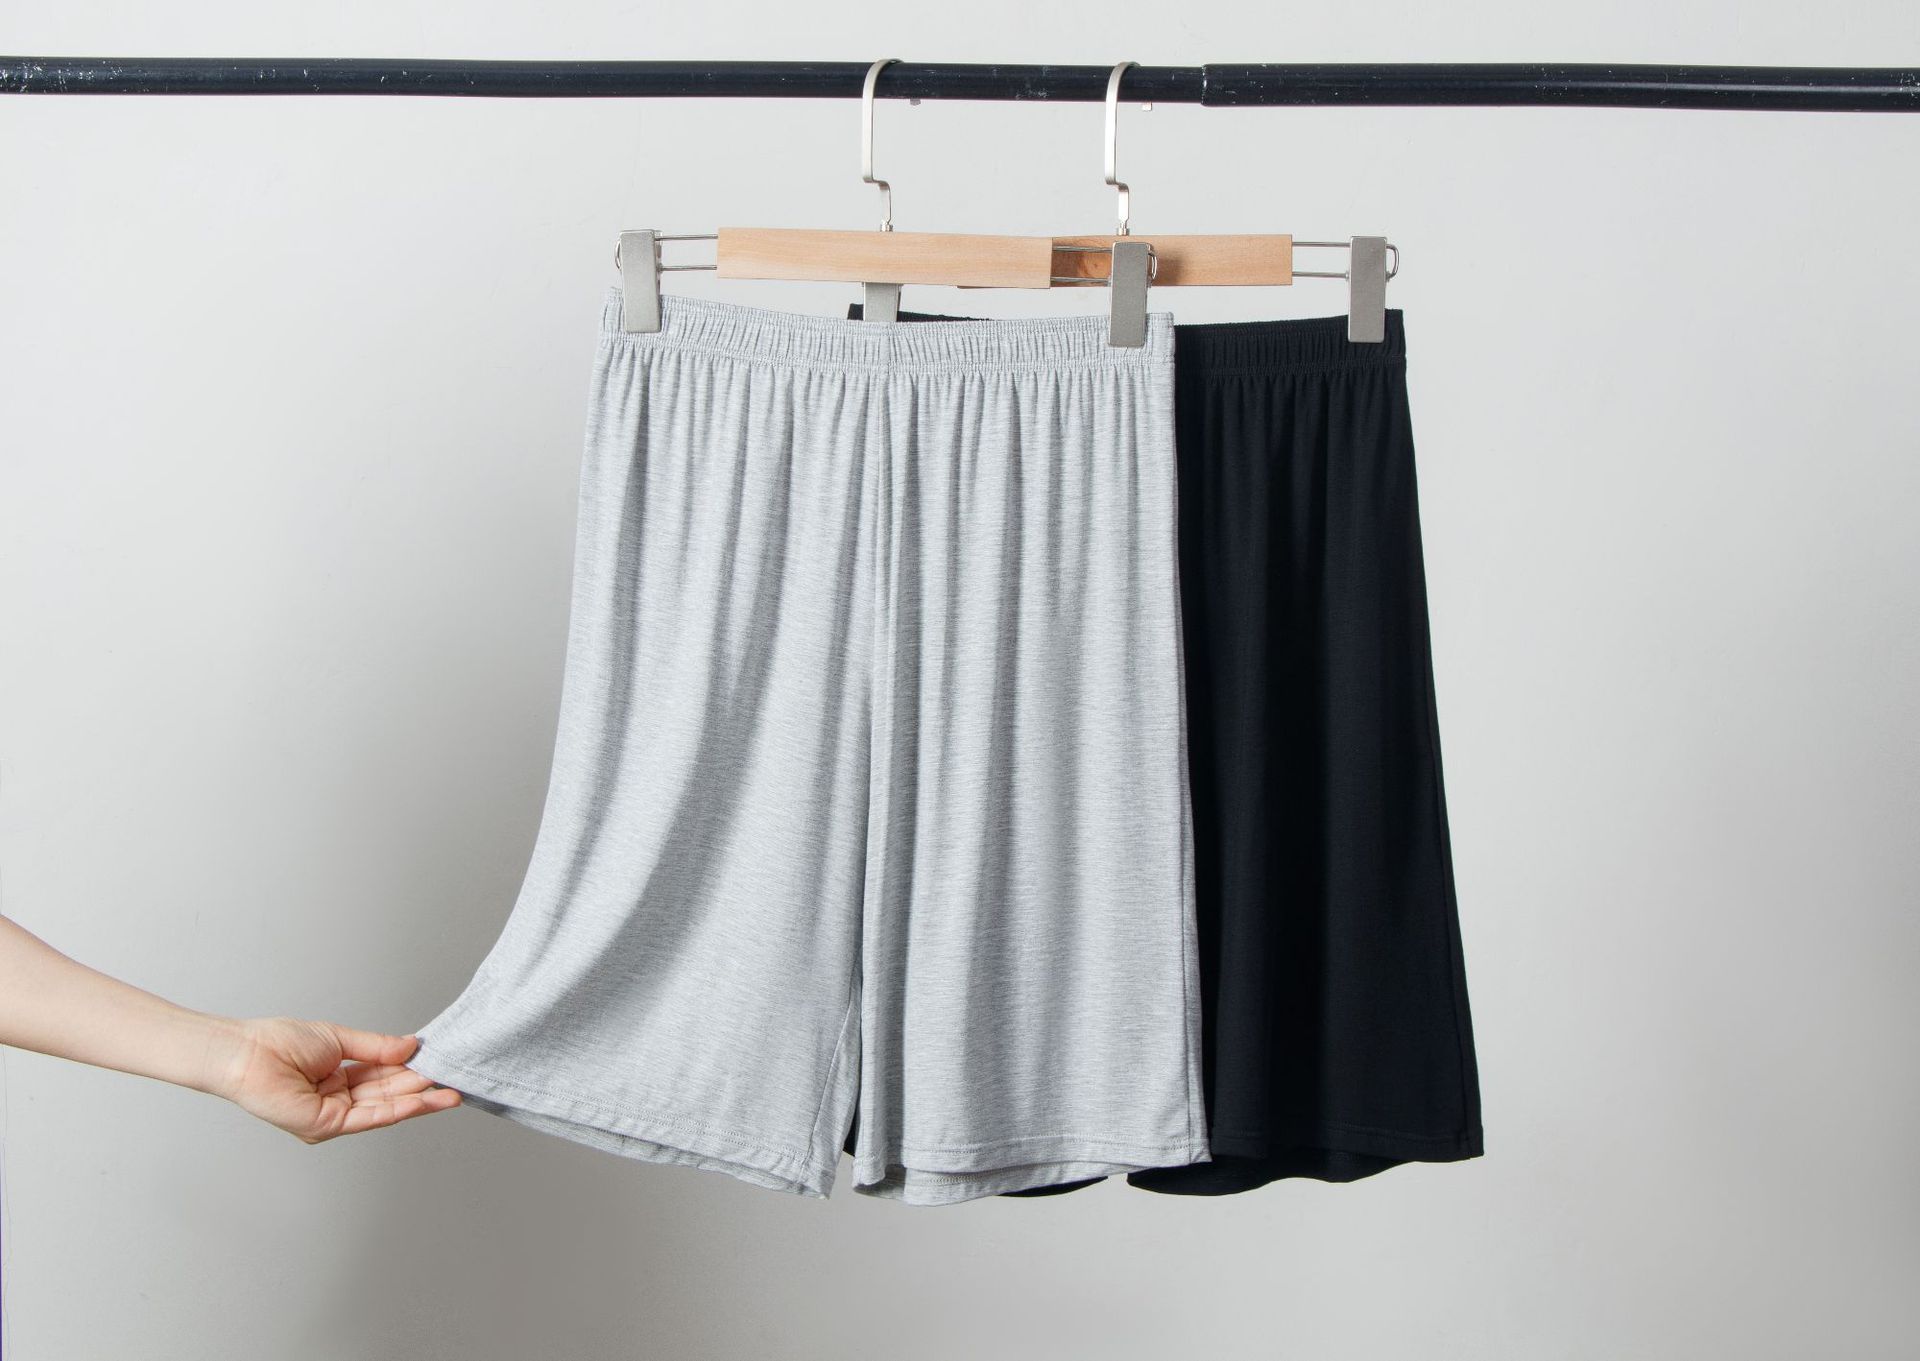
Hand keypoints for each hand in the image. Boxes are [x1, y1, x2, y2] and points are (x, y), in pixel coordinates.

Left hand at [208, 1016, 461, 1142]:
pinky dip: (399, 1108)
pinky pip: (370, 1117)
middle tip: (454, 1080)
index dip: (411, 1070)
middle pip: (388, 1095)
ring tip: (450, 1092)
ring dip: (419, 1101)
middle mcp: (337, 1102)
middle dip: (422, 1088)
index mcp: (338, 1079)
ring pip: (385, 1108)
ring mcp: (332, 1116)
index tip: (439, 1063)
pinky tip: (423, 1099)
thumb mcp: (339, 1039)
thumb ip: (377, 1047)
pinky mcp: (326, 1126)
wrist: (247, 1053)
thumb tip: (411, 1047)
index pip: (383, 1076)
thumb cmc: (279, 1043)